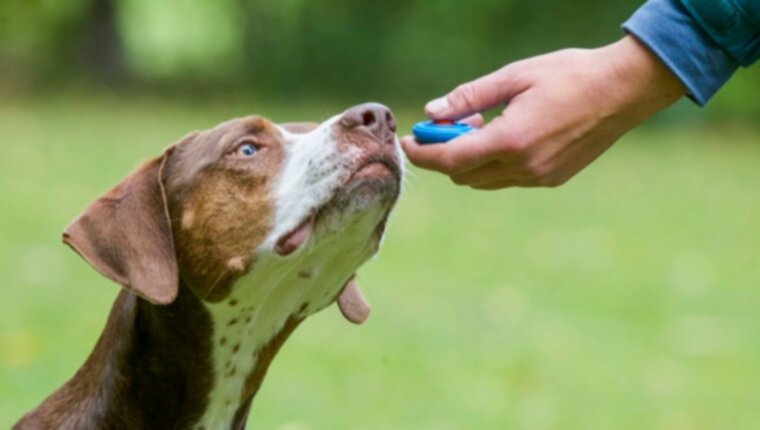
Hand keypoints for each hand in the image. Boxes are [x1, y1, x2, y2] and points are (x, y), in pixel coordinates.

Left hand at [400, 35, 685, 188]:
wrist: (623, 90)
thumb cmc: (569, 74)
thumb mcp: (513, 77)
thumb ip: (469, 97)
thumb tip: (432, 112)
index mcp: (511, 140)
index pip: (450, 160)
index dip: (423, 154)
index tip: (408, 143)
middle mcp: (524, 166)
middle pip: (463, 175)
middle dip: (445, 154)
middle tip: (448, 125)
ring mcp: (539, 177)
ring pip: (484, 181)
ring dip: (469, 160)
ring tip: (481, 125)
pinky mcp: (552, 179)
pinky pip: (507, 179)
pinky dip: (493, 164)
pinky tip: (504, 136)